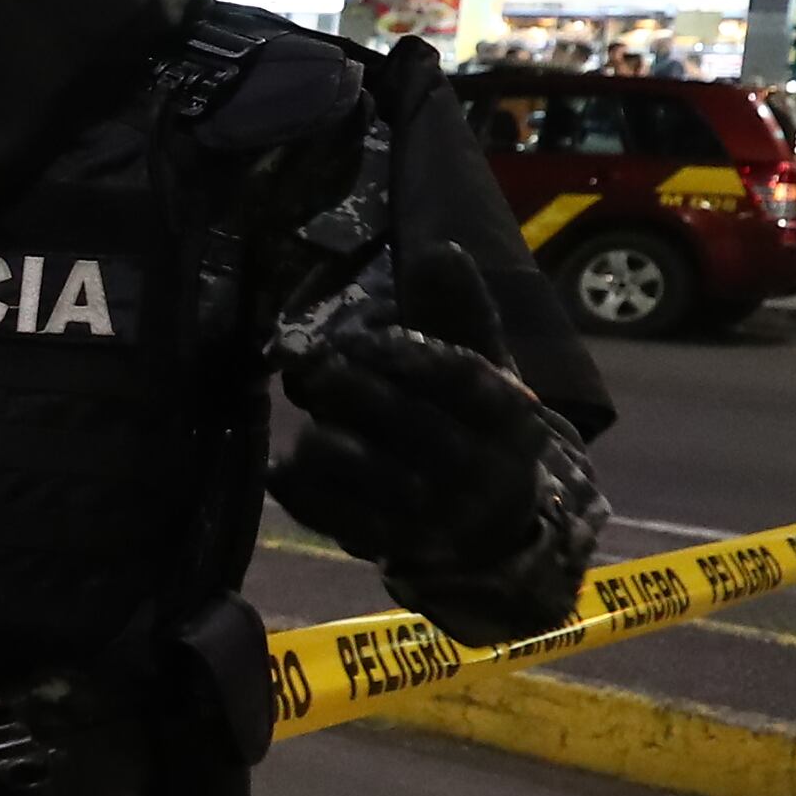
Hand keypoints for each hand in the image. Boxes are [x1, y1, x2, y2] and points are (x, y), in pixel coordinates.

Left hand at [271, 242, 560, 589]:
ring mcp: (437, 514)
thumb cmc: (478, 429)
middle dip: (352, 388)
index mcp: (511, 417)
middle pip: (407, 422)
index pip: (460, 378)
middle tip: (317, 366)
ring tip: (315, 415)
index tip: (364, 336)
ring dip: (324, 435)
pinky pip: (332, 514)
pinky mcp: (394, 545)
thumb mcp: (486, 373)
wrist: (496, 532)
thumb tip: (440, 250)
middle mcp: (480, 469)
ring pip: (364, 469)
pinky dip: (300, 486)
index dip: (406, 353)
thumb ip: (460, 314)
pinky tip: (284, 465)